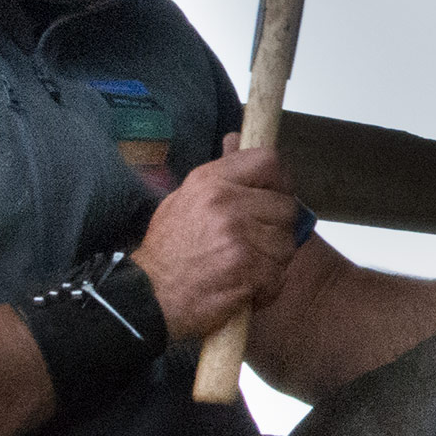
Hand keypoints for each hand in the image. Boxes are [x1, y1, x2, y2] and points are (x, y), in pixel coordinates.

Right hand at [134, 139, 301, 337]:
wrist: (150, 297)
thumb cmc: (169, 250)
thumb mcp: (185, 198)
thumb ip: (220, 173)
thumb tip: (239, 138)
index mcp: (210, 181)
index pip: (268, 161)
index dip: (278, 180)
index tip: (273, 195)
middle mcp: (226, 204)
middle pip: (285, 206)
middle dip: (276, 227)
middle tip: (254, 242)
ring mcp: (238, 237)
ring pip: (286, 243)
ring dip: (272, 259)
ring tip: (244, 266)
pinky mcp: (247, 271)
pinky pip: (279, 275)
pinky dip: (267, 286)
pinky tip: (243, 286)